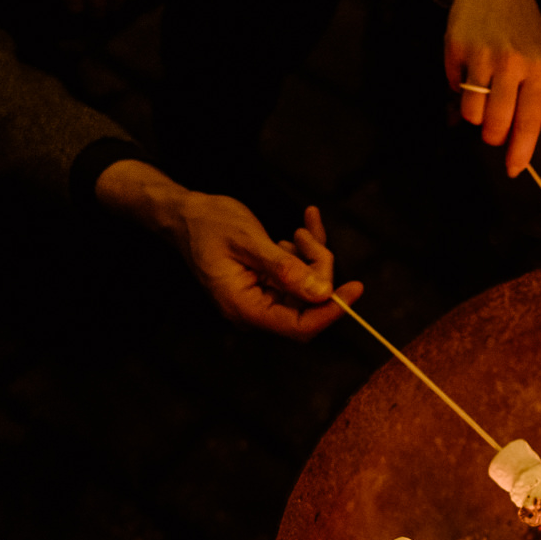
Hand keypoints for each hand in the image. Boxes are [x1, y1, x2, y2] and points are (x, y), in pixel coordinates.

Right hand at [95, 161, 361, 335]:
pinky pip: (301, 272)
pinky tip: (308, 220)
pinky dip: (308, 249)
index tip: (354, 289)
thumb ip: (284, 268)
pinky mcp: (271, 282)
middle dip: (318, 271)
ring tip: (297, 231)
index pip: (298, 326)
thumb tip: (320, 293)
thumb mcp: (247, 240)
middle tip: (307, 238)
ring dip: (312, 256)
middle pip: (307, 305)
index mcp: (244, 308)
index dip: (330, 311)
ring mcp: (264, 297)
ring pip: (309, 287)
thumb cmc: (207, 223)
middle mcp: (255, 309)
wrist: (185, 213)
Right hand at [444, 0, 540, 176]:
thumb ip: (527, 97)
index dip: (519, 151)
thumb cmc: (520, 26)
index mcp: (538, 68)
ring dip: (474, 111)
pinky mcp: (455, 50)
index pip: (528, 122)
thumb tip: (508, 141)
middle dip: (492, 134)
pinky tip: (470, 65)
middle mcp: (511, 64)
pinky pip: (453, 88)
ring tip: (482, 90)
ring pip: (471, 113)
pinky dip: (459, 86)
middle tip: (492, 127)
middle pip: (494, 125)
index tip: (513, 171)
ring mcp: (481, 56)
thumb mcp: (538, 56)